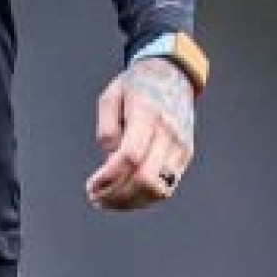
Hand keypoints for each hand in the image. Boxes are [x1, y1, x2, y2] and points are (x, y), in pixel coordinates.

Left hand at [86, 57, 195, 210]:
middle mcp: (168, 133)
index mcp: (147, 115)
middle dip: (117, 195)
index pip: (130, 157)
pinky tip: (127, 197)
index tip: (91, 186)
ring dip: (131, 202)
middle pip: (145, 179)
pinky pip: (168, 186)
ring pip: (159, 189)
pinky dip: (146, 198)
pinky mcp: (185, 155)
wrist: (172, 73)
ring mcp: (180, 146)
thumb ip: (107, 126)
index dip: (109, 177)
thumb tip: (109, 157)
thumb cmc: (137, 84)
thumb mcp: (111, 95)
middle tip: (96, 198)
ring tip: (108, 202)